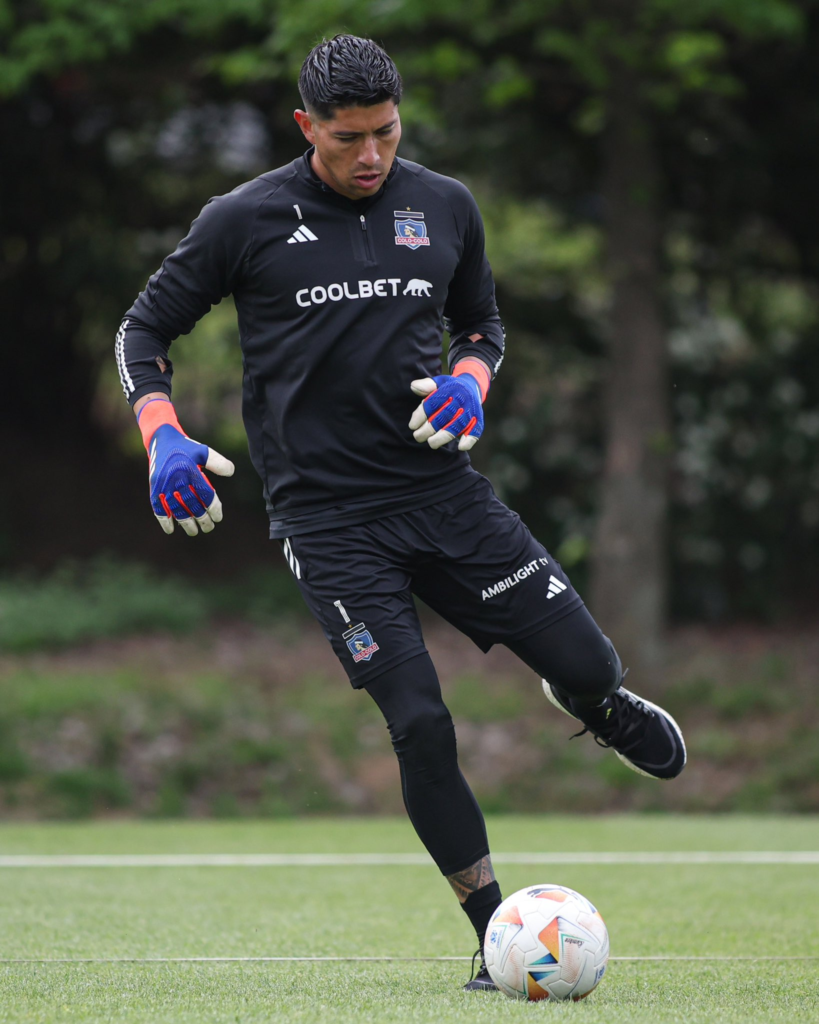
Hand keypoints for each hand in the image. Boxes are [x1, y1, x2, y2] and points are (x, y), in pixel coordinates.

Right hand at [137, 399, 233, 535]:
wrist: (161, 440)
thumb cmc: (187, 448)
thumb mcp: (204, 451)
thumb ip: (218, 462)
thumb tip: (231, 472)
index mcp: (190, 469)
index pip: (205, 494)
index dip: (214, 508)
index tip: (218, 518)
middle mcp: (176, 477)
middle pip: (191, 504)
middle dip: (202, 519)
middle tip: (209, 528)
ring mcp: (163, 483)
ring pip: (176, 508)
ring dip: (185, 523)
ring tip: (194, 532)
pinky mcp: (154, 487)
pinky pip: (158, 507)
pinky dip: (164, 519)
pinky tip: (171, 530)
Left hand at [409, 371, 484, 450]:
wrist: (472, 386)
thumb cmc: (450, 388)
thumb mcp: (438, 382)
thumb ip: (426, 385)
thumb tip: (413, 387)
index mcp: (450, 389)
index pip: (433, 403)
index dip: (421, 415)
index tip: (412, 426)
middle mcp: (462, 398)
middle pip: (444, 416)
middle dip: (429, 429)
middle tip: (418, 437)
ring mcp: (471, 409)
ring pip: (457, 425)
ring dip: (444, 437)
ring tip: (431, 443)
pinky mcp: (479, 418)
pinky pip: (476, 430)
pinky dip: (469, 439)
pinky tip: (460, 447)